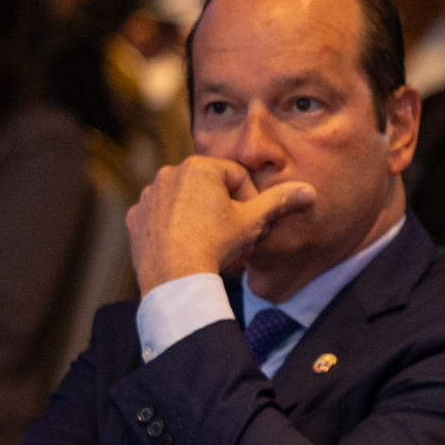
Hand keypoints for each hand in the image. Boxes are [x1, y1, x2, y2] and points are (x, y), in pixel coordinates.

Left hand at [125, 156, 316, 290]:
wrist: (175, 278)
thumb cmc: (215, 244)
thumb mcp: (254, 221)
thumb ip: (279, 201)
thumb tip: (308, 190)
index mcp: (199, 167)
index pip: (238, 177)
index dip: (251, 201)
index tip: (253, 224)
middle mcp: (169, 174)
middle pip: (211, 188)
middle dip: (227, 211)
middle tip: (237, 238)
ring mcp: (149, 195)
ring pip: (187, 201)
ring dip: (202, 217)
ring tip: (213, 244)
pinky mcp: (136, 216)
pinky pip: (162, 216)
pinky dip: (175, 227)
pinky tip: (187, 246)